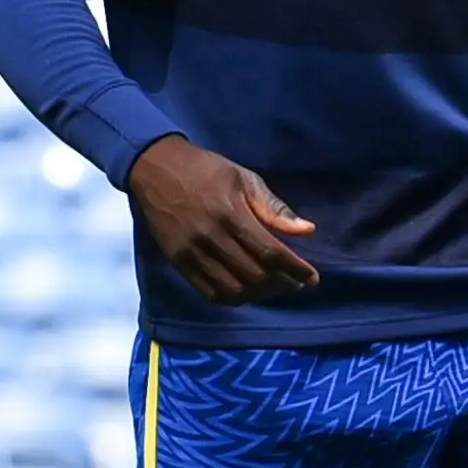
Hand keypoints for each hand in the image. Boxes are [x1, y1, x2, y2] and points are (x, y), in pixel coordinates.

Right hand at [128, 135, 318, 304]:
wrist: (155, 169)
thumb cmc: (206, 170)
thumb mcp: (245, 179)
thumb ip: (275, 208)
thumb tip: (308, 231)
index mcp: (230, 213)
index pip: (270, 252)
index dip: (295, 269)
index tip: (312, 277)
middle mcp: (210, 237)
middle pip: (254, 275)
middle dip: (282, 283)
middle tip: (295, 281)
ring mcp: (191, 253)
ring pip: (233, 290)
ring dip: (260, 295)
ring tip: (273, 286)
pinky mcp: (178, 262)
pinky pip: (210, 293)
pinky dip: (234, 298)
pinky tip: (248, 290)